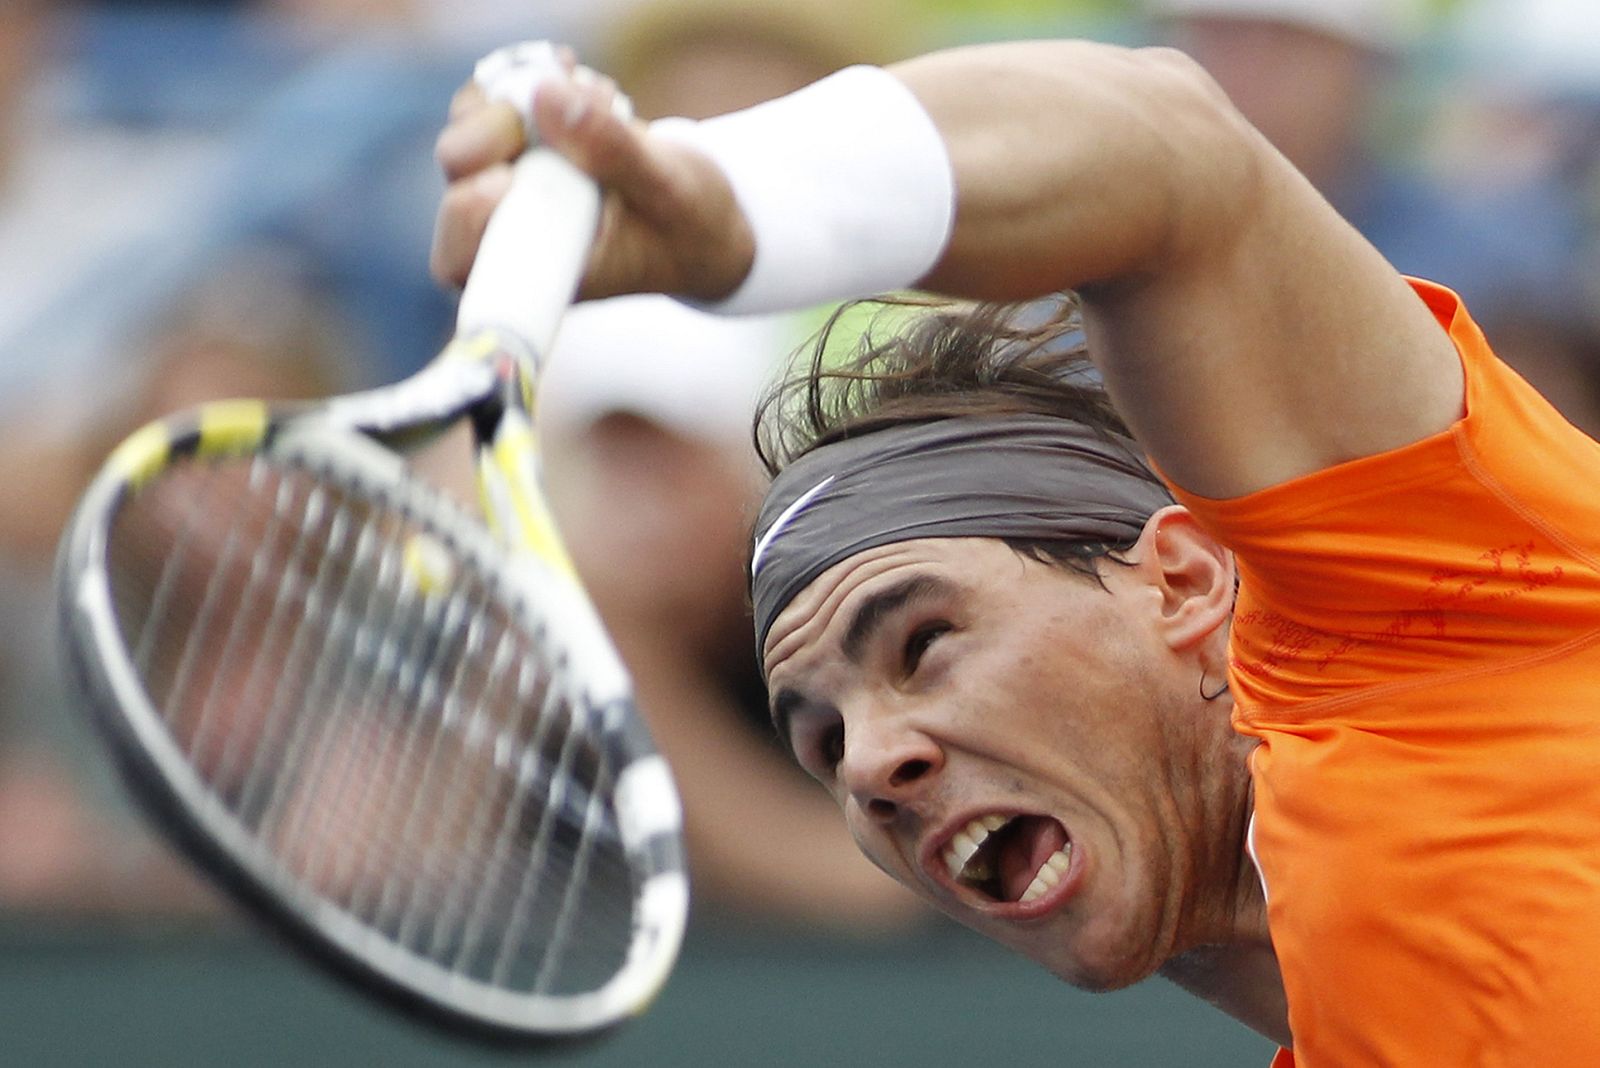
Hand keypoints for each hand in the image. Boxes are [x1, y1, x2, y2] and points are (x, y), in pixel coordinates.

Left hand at [430, 64, 754, 303]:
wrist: (701, 219)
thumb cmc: (687, 227)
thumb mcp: (669, 191)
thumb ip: (611, 150)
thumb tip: (545, 95)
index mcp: (543, 270)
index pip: (461, 256)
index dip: (469, 212)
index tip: (510, 180)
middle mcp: (517, 232)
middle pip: (459, 178)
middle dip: (494, 133)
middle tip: (549, 106)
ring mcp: (515, 188)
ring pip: (472, 132)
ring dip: (517, 100)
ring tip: (588, 96)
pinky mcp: (524, 151)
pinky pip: (498, 106)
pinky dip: (530, 84)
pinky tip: (576, 81)